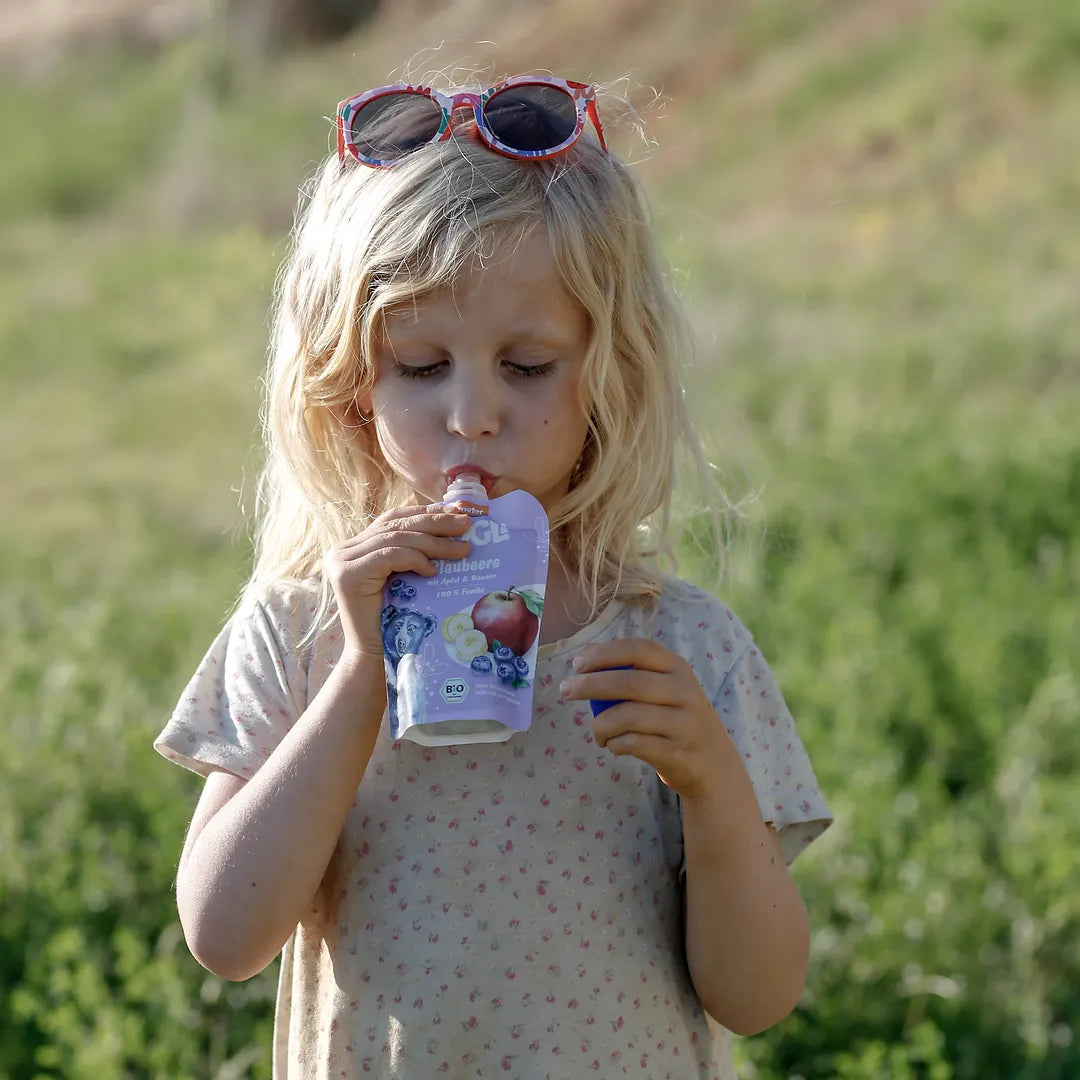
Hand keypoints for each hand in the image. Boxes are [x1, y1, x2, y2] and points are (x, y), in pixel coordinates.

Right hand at [324, 505, 471, 657]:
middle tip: (467, 523)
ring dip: (434, 542)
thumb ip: (415, 551)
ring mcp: (341, 561)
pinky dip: (415, 559)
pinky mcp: (347, 575)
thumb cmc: (395, 621)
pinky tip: (433, 571)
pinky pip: (389, 555)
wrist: (374, 657)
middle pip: (396, 525)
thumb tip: (454, 522)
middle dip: (435, 522)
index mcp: (355, 546)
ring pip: (396, 539)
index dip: (425, 512)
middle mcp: (343, 550)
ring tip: (463, 549)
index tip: (458, 510)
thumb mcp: (406, 577)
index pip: (393, 519)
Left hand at [559, 638, 731, 800]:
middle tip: (565, 690)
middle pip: (629, 682)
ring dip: (601, 724)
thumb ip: (633, 671)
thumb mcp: (667, 689)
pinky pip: (633, 744)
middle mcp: (685, 693)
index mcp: (679, 669)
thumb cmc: (678, 720)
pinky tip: (614, 746)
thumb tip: (586, 653)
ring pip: (627, 716)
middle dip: (590, 684)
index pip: (640, 650)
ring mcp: (684, 724)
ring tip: (597, 733)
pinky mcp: (676, 754)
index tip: (577, 663)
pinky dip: (615, 744)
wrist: (716, 768)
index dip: (606, 653)